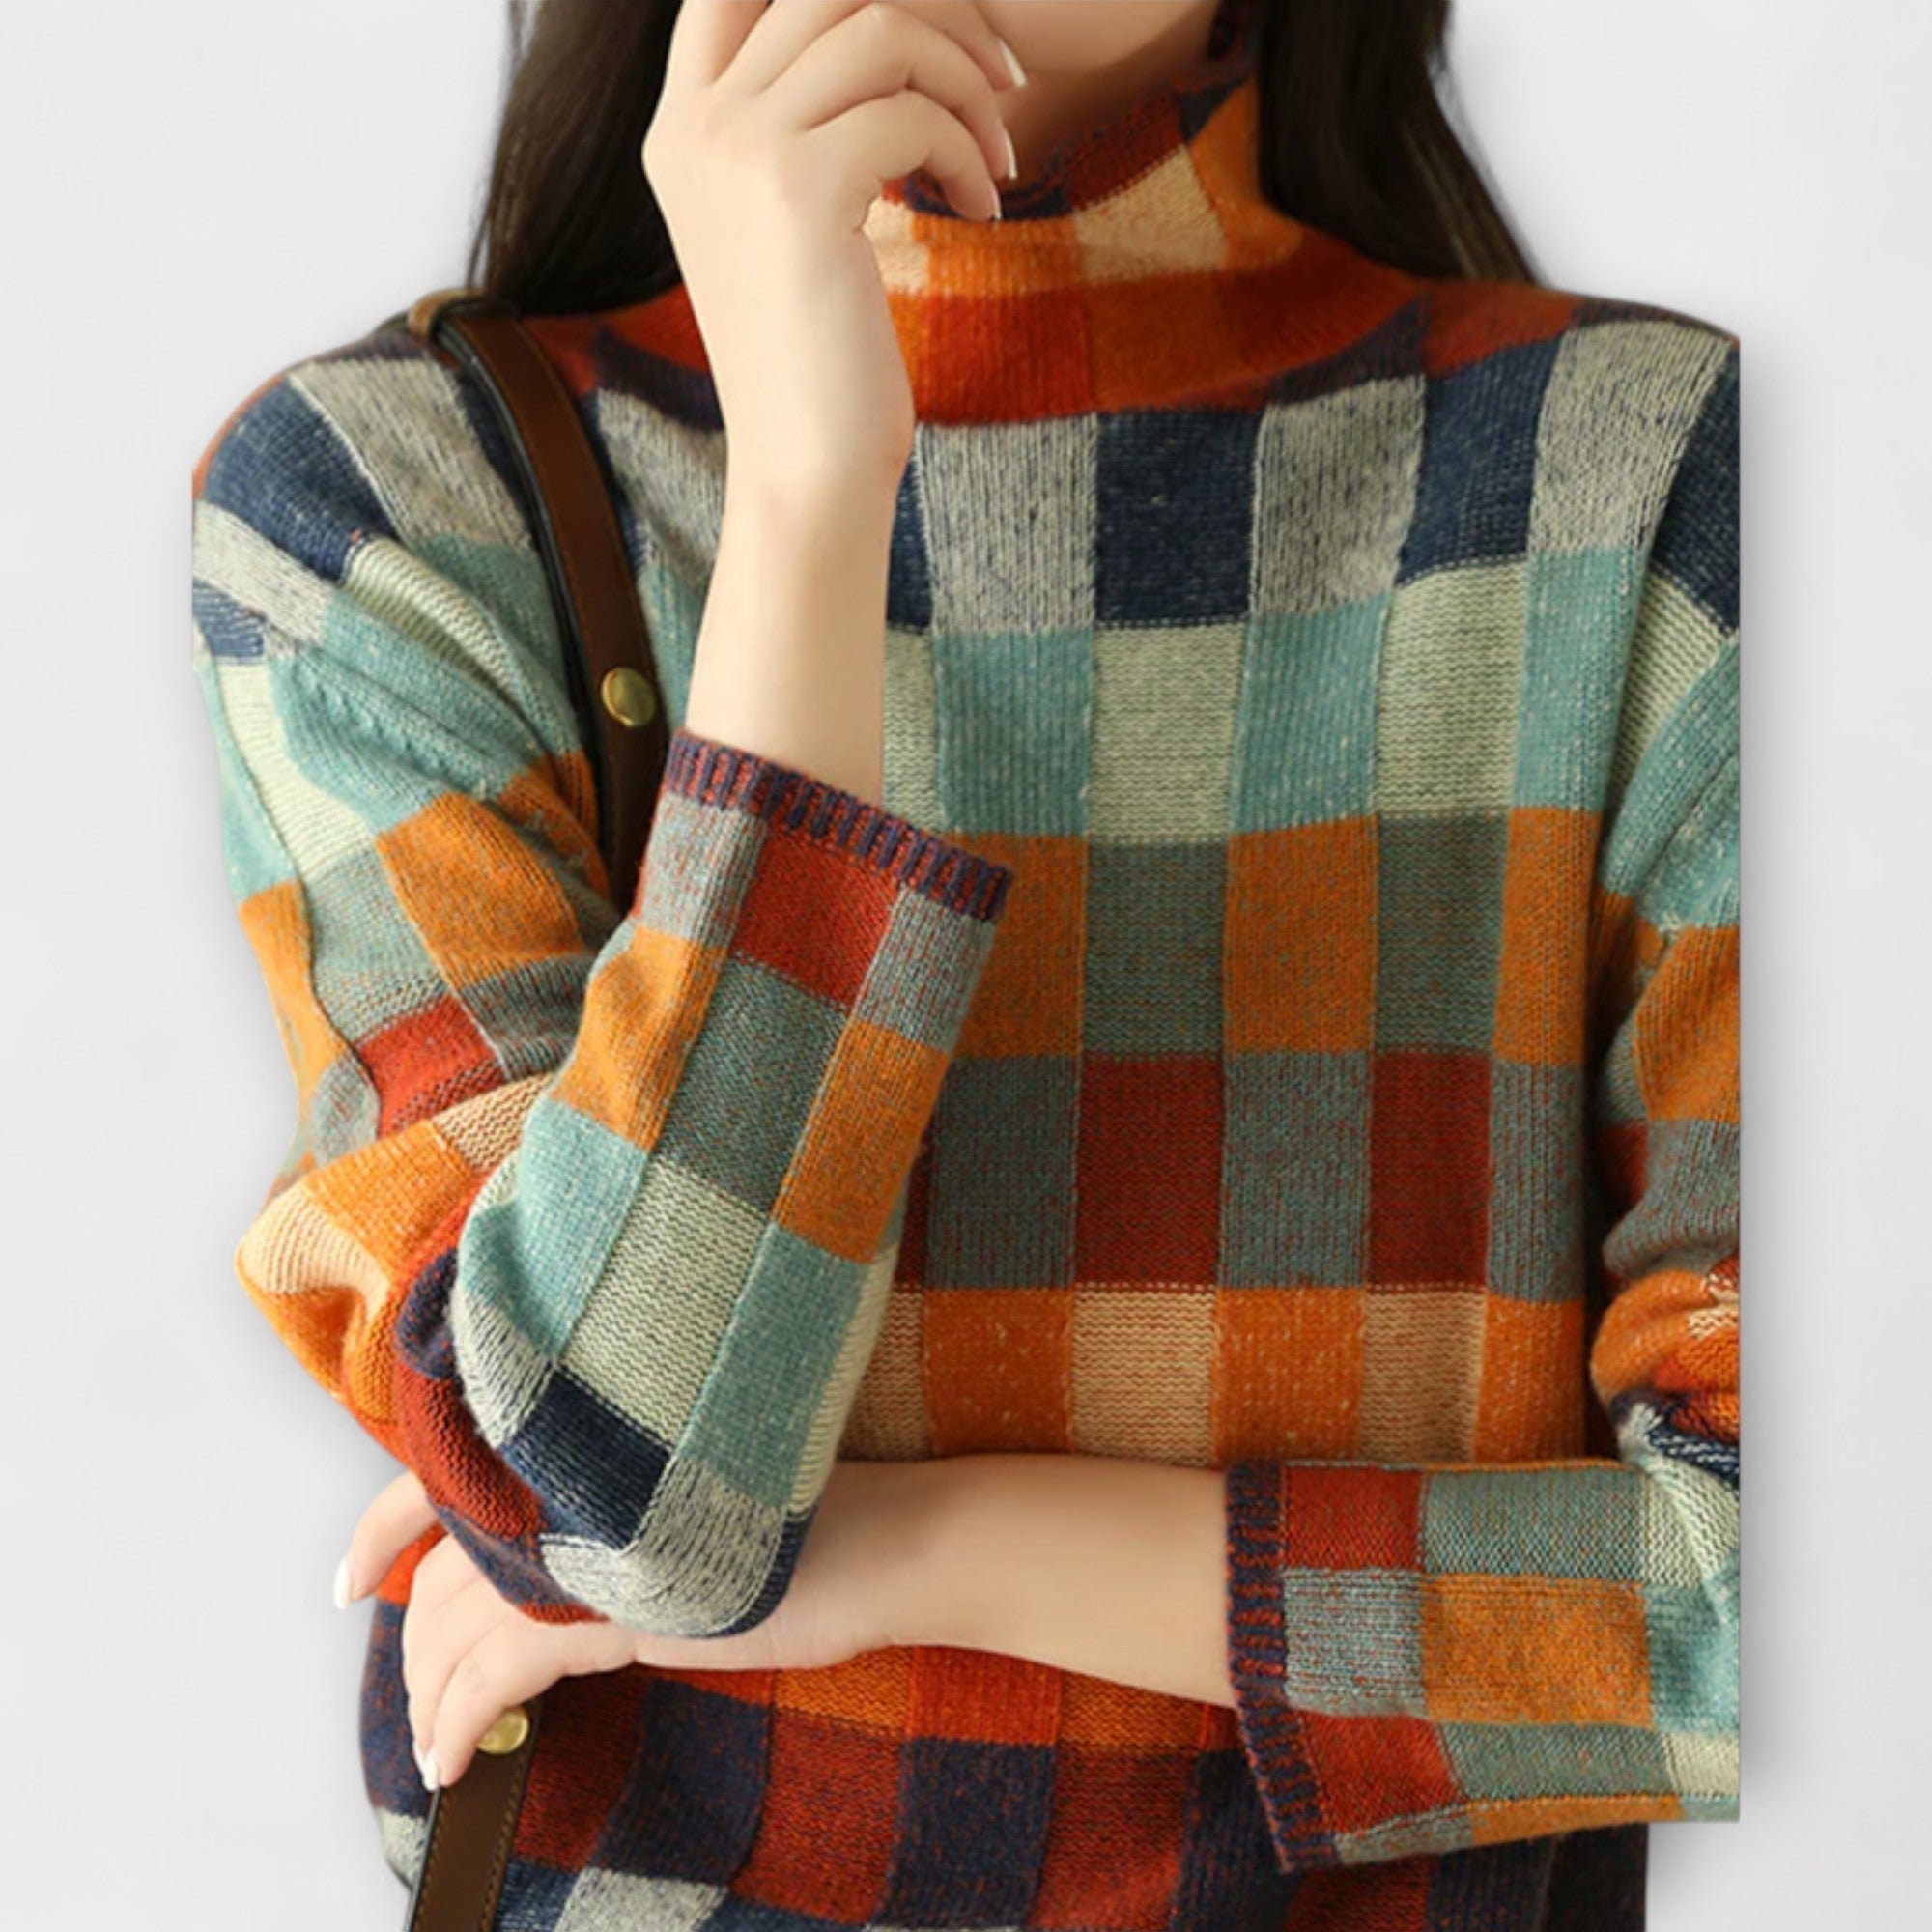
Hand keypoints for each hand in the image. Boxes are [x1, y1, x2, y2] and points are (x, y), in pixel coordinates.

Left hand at [338, 1459, 941, 1789]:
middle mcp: (582, 1481)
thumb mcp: (696, 1506)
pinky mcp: (621, 1604)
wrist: (895, 1537)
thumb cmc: (816, 1519)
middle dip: (416, 1648)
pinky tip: (452, 1758)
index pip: (452, 1470)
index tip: (349, 1578)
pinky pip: (501, 1670)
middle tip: (419, 1692)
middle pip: (448, 1564)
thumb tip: (548, 1561)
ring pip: (461, 1620)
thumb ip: (615, 1516)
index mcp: (594, 1444)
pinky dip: (460, 1720)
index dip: (381, 1524)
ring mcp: (598, 1539)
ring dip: (431, 1695)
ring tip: (435, 1739)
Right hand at [643, 0, 1024, 492]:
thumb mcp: (790, 226)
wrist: (806, 468)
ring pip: (878, 24)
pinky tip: (981, 208)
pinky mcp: (798, 190)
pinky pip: (912, 113)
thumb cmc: (818, 361)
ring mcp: (738, 151)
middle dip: (935, 12)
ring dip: (965, 78)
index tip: (928, 31)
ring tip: (997, 151)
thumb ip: (805, 128)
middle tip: (997, 77)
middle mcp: (697, 124)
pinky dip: (967, 150)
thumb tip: (881, 36)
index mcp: (682, 127)